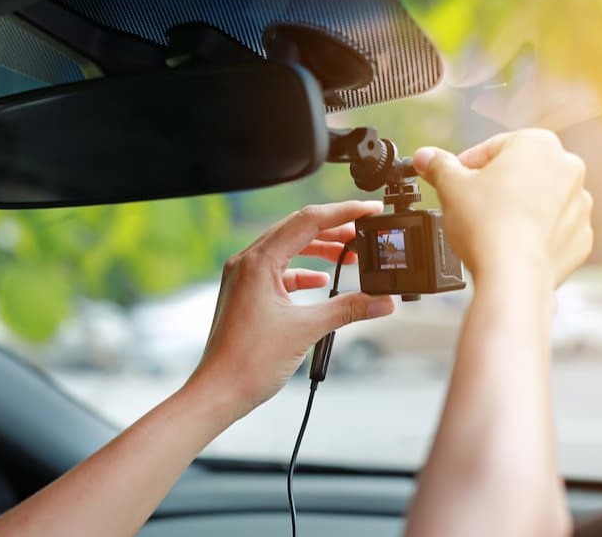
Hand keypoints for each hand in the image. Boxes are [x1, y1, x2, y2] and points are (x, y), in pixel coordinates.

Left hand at [187, 201, 395, 416]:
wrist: (219, 392)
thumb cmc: (248, 363)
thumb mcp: (306, 330)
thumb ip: (348, 309)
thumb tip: (382, 301)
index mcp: (258, 261)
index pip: (307, 221)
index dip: (343, 212)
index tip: (369, 210)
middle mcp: (247, 262)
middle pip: (297, 229)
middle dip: (334, 229)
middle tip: (364, 232)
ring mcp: (243, 277)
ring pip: (287, 249)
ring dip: (319, 250)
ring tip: (348, 255)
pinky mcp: (245, 294)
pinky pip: (278, 271)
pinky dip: (302, 272)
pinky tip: (320, 281)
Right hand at [413, 129, 592, 287]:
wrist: (513, 275)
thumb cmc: (486, 225)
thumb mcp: (450, 186)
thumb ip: (438, 166)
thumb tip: (425, 157)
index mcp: (538, 143)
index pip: (493, 148)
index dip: (467, 166)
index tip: (454, 181)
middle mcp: (568, 168)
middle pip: (521, 172)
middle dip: (496, 186)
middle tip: (471, 206)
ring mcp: (580, 204)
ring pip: (539, 200)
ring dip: (517, 209)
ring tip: (491, 228)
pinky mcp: (581, 237)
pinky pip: (553, 229)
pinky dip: (534, 235)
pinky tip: (511, 245)